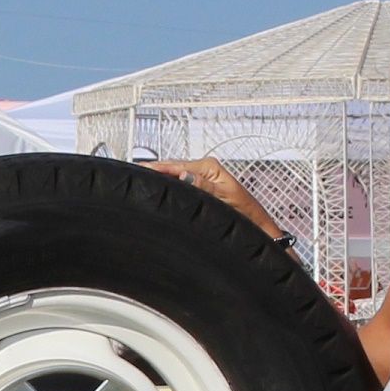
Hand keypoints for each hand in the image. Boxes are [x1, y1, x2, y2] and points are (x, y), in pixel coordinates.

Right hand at [153, 157, 281, 239]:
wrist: (254, 225)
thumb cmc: (244, 212)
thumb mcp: (223, 198)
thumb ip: (204, 186)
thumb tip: (184, 176)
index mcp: (209, 167)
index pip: (176, 166)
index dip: (158, 168)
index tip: (142, 170)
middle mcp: (205, 169)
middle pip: (173, 166)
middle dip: (155, 168)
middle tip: (135, 171)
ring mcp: (201, 176)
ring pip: (174, 173)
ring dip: (159, 174)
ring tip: (141, 176)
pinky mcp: (200, 185)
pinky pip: (179, 180)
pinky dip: (167, 181)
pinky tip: (158, 183)